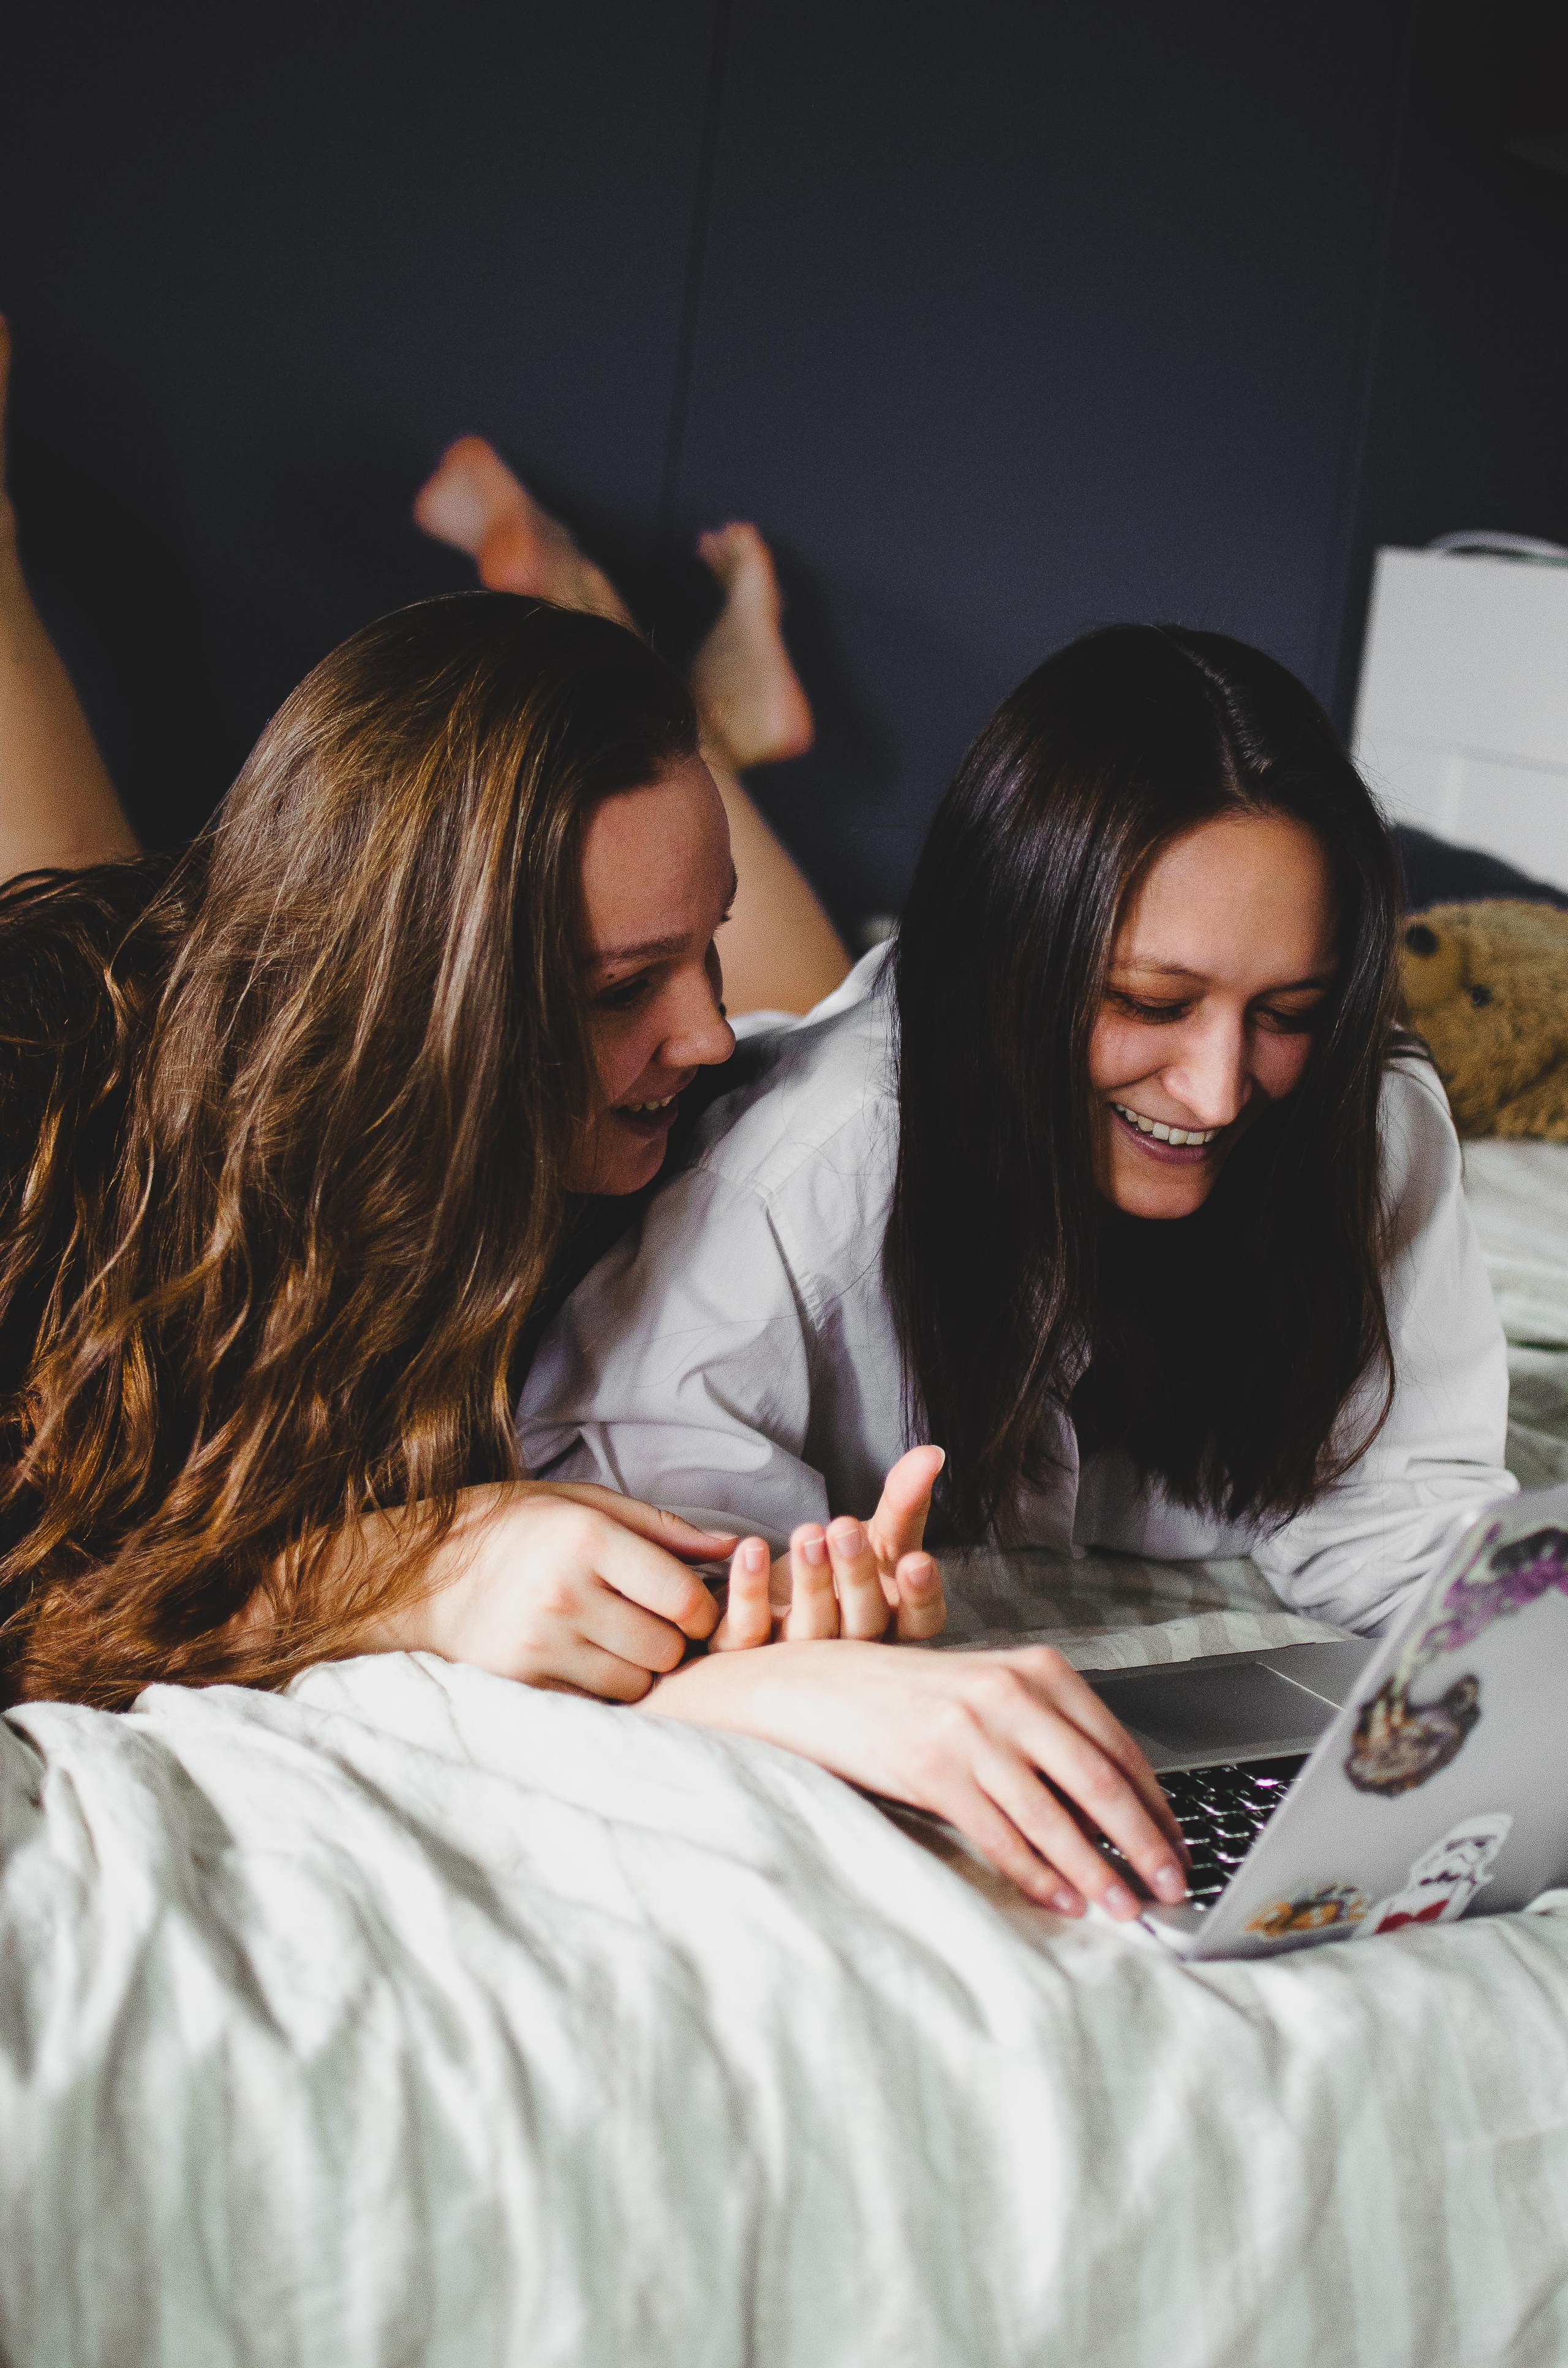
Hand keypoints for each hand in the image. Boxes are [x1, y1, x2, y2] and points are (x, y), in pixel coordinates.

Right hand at [358, 1481, 739, 1701]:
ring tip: (615, 1638)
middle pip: (667, 1650)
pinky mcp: (523, 1683)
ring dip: (640, 1669)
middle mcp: (565, 1594)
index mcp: (587, 1540)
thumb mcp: (584, 1503)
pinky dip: (603, 1687)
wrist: (418, 1575)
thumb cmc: (512, 1527)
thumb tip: (737, 1547)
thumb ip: (663, 1528)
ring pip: (637, 1683)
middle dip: (671, 1641)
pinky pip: (596, 1703)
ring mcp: (541, 1644)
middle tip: (649, 1622)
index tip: (686, 1603)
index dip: (699, 1607)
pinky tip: (585, 1658)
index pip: (684, 1599)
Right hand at [645, 1638, 1188, 1918]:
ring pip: (1053, 1817)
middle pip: (1098, 1782)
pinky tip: (1061, 1899)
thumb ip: (1052, 1734)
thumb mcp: (994, 1695)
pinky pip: (1000, 1835)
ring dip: (1095, 1871)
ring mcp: (970, 1731)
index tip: (1179, 1845)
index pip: (1118, 1746)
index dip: (1156, 1804)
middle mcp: (1009, 1694)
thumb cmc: (917, 1697)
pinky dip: (1037, 1874)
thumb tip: (1120, 1808)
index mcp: (1037, 1670)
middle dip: (1142, 1843)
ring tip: (1124, 1908)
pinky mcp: (932, 1769)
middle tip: (1171, 1886)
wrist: (825, 1687)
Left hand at [709, 1446, 948, 1648]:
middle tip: (844, 1526)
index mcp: (894, 1624)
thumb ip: (904, 1500)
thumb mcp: (878, 1533)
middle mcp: (851, 1651)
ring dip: (809, 1581)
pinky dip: (748, 1592)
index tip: (917, 1560)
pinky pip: (748, 1633)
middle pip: (864, 1625)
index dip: (920, 1596)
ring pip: (810, 1632)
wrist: (774, 1593)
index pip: (921, 1622)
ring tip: (807, 1533)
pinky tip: (752, 1549)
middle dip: (856, 1574)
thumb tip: (932, 1452)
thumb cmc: (842, 1565)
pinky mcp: (749, 1653)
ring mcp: (799, 1661)